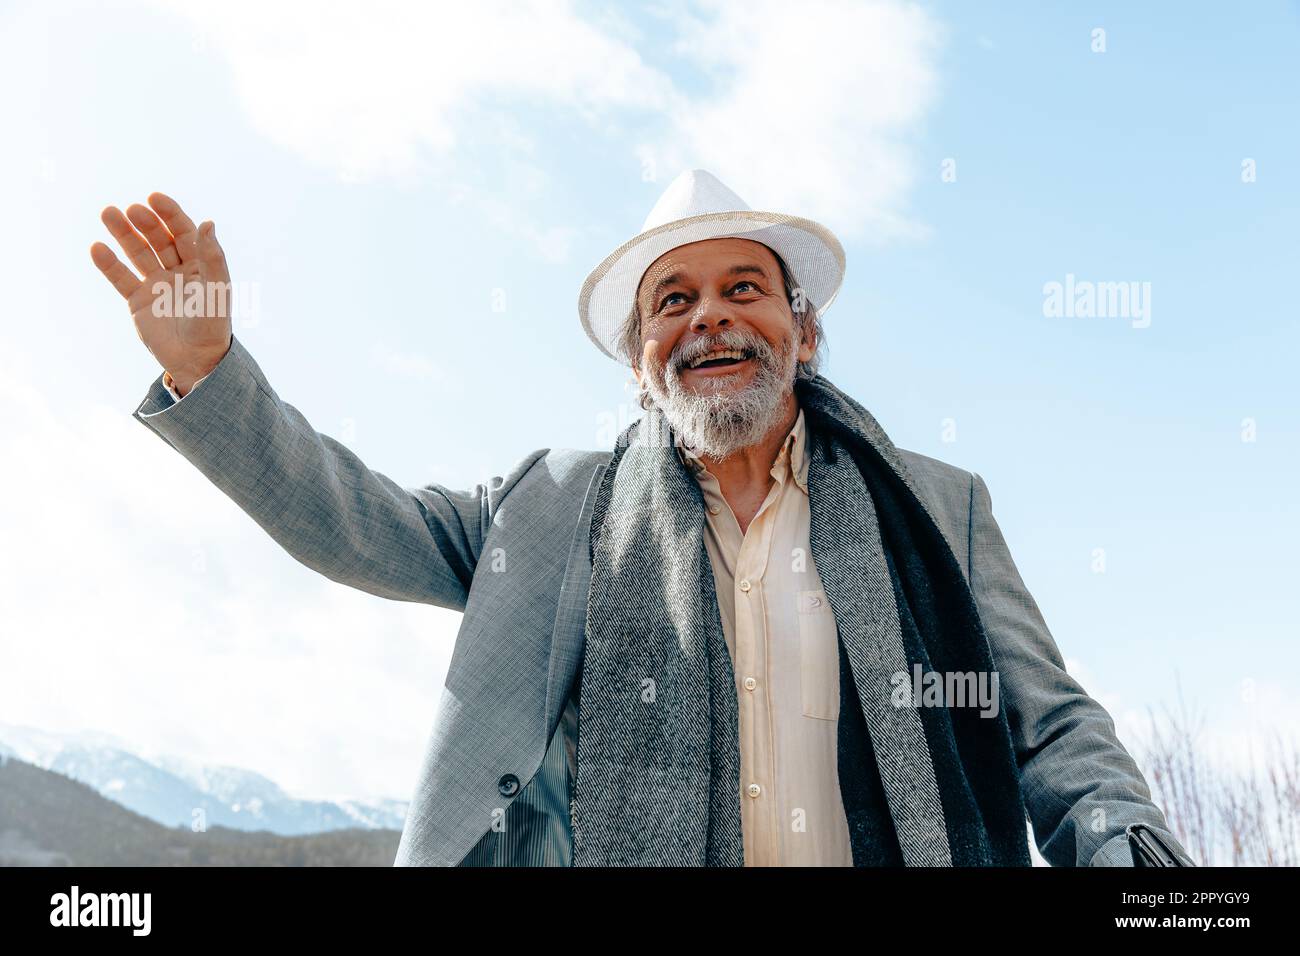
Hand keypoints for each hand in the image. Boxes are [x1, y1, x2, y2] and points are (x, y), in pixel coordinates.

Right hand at [90, 192, 232, 393]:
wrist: (195, 362)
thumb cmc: (212, 326)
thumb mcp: (216, 290)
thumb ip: (213, 258)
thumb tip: (208, 222)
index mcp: (201, 266)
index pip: (184, 233)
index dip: (170, 214)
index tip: (155, 198)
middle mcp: (178, 272)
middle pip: (159, 239)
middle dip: (145, 222)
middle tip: (132, 209)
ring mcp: (157, 285)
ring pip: (138, 253)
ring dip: (123, 234)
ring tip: (108, 213)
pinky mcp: (138, 301)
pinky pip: (121, 278)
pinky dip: (109, 264)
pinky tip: (98, 247)